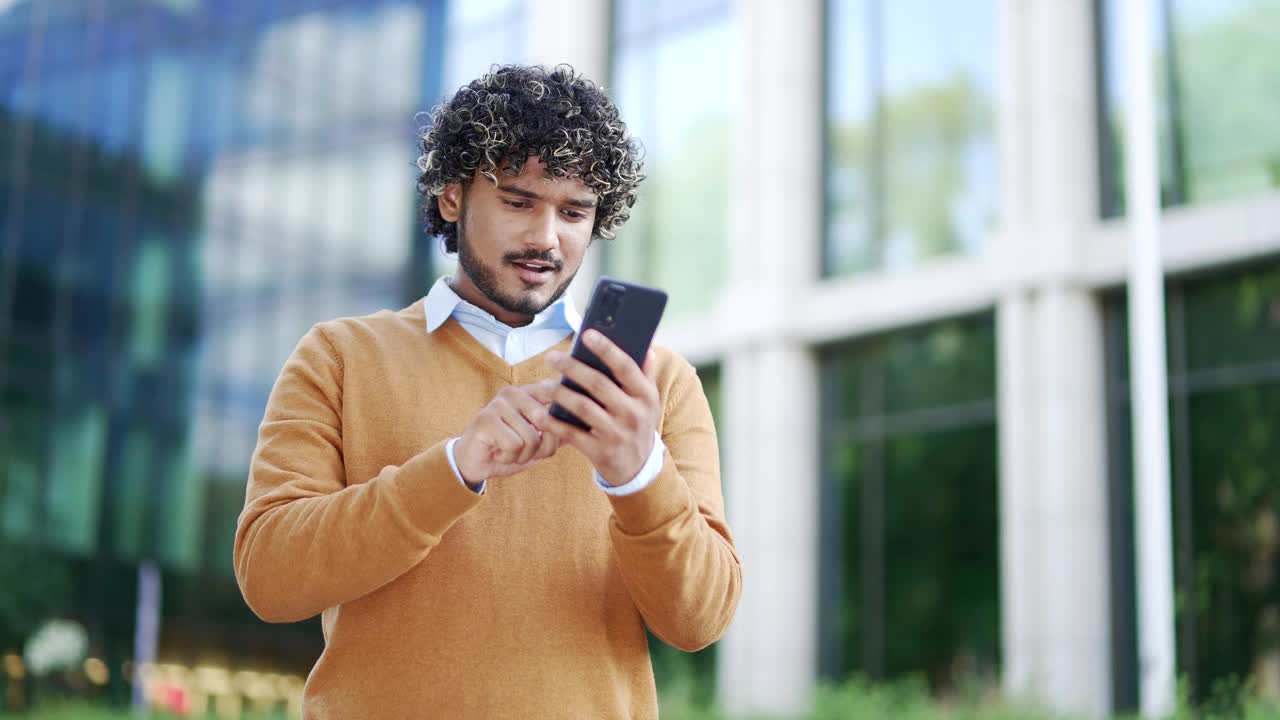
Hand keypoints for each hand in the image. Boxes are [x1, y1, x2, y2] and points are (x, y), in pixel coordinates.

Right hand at [454, 380, 560, 484]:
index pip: (557, 403)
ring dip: (522, 455)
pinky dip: (509, 457)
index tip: (547, 438)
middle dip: (540, 448)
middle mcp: (514, 392)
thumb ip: (556, 432)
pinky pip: (514, 445)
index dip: (558, 427)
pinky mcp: (486, 419)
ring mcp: (498, 403)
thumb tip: (580, 425)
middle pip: (547, 423)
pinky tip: (497, 453)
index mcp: (528, 392)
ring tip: (508, 451)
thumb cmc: (507, 450)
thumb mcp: (537, 442)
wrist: (471, 463)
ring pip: (531, 437)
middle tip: (523, 452)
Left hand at [539, 330, 659, 486]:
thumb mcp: (648, 401)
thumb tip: (645, 348)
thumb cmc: (638, 424)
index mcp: (645, 396)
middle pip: (598, 384)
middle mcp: (633, 413)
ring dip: (559, 394)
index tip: (587, 334)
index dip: (607, 350)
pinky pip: (572, 434)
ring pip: (582, 407)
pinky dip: (553, 423)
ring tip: (543, 385)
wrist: (638, 468)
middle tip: (552, 357)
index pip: (626, 367)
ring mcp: (616, 434)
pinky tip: (539, 413)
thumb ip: (645, 374)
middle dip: (572, 368)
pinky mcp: (600, 451)